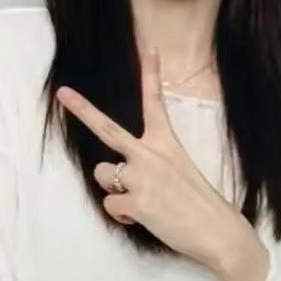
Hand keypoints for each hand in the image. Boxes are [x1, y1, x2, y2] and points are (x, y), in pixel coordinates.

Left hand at [57, 50, 256, 273]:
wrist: (217, 230)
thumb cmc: (202, 203)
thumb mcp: (182, 171)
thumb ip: (152, 166)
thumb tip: (122, 177)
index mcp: (166, 143)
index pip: (155, 103)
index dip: (151, 75)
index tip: (149, 49)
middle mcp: (150, 154)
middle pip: (108, 129)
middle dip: (83, 111)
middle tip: (63, 94)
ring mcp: (141, 177)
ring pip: (103, 176)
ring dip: (114, 189)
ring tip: (140, 201)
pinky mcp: (135, 202)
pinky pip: (110, 205)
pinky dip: (122, 214)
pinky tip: (142, 218)